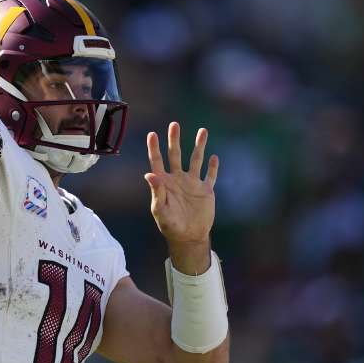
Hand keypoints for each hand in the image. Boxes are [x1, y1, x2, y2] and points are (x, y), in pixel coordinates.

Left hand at [145, 122, 219, 248]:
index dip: (154, 148)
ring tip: (202, 131)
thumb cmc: (170, 225)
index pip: (157, 161)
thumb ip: (157, 192)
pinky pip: (210, 176)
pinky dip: (213, 167)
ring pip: (196, 160)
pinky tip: (214, 157)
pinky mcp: (206, 190)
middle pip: (175, 155)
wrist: (189, 237)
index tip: (152, 134)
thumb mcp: (160, 210)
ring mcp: (192, 184)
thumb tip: (149, 174)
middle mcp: (178, 179)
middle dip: (174, 140)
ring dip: (199, 146)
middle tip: (174, 124)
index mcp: (164, 183)